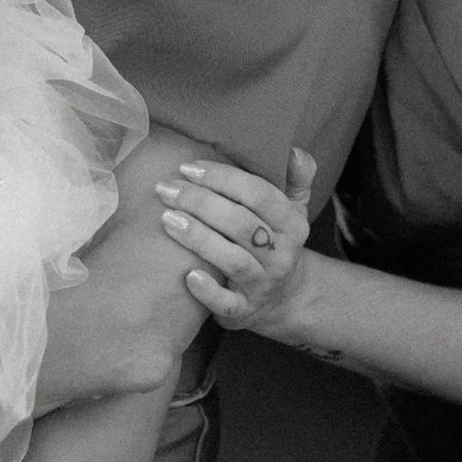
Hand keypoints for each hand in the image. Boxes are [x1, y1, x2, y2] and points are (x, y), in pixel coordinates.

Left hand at [158, 147, 316, 335]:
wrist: (287, 298)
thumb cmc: (277, 240)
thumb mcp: (294, 209)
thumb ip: (296, 177)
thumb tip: (293, 150)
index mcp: (292, 223)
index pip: (258, 194)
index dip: (222, 178)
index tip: (187, 167)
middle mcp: (281, 254)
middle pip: (241, 224)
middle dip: (200, 202)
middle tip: (166, 189)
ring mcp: (263, 284)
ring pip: (233, 260)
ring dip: (199, 238)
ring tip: (166, 219)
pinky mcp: (245, 311)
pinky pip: (227, 303)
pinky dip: (207, 291)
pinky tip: (187, 275)